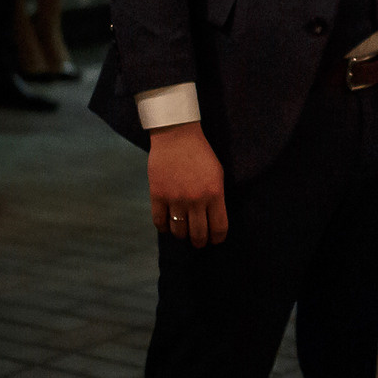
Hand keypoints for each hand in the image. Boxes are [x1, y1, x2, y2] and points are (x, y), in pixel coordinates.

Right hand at [149, 122, 226, 246]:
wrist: (176, 135)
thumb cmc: (200, 153)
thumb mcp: (218, 173)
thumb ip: (217, 197)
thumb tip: (214, 219)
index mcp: (214, 194)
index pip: (219, 228)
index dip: (217, 239)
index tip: (215, 241)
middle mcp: (196, 200)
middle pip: (198, 234)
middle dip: (200, 242)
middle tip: (198, 242)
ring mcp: (175, 199)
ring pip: (179, 231)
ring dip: (182, 236)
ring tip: (183, 233)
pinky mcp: (158, 195)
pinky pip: (160, 222)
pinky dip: (164, 228)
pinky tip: (167, 225)